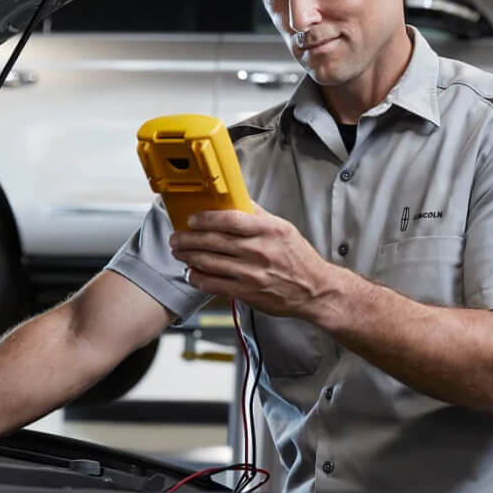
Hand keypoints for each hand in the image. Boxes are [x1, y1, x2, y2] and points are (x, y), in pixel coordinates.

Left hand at [169, 204, 339, 320]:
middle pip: (213, 241)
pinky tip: (192, 273)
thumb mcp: (284, 229)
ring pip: (209, 262)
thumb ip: (259, 215)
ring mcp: (252, 273)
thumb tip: (237, 199)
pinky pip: (214, 284)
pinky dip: (198, 278)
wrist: (315, 290)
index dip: (205, 218)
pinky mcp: (247, 292)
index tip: (192, 219)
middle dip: (188, 238)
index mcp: (268, 231)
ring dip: (188, 257)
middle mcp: (259, 251)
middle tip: (177, 237)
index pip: (229, 219)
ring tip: (180, 252)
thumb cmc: (300, 260)